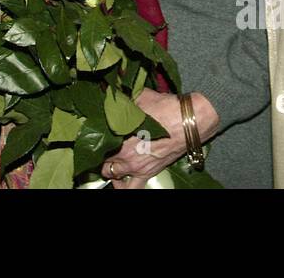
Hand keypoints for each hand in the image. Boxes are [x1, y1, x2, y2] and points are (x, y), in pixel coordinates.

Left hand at [102, 89, 217, 188]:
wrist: (188, 122)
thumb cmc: (165, 108)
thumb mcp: (139, 97)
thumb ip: (124, 100)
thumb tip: (114, 95)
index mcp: (118, 136)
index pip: (96, 142)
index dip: (95, 137)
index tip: (95, 132)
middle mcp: (125, 155)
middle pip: (102, 161)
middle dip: (100, 155)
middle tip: (102, 147)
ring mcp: (136, 167)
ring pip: (113, 176)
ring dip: (110, 170)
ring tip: (111, 163)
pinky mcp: (148, 173)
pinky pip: (131, 188)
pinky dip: (123, 187)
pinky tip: (121, 180)